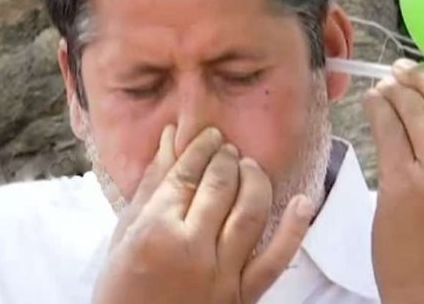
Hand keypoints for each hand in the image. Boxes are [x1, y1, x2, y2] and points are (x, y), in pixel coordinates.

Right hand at [92, 126, 314, 303]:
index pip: (187, 175)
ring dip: (254, 180)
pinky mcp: (244, 296)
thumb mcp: (124, 235)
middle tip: (228, 149)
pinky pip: (277, 260)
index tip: (210, 135)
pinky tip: (303, 202)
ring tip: (250, 166)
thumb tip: (170, 138)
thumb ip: (150, 186)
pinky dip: (295, 229)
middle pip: (220, 187)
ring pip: (250, 213)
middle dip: (226, 159)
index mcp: (156, 231)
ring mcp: (223, 275)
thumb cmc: (121, 288)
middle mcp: (193, 249)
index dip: (202, 148)